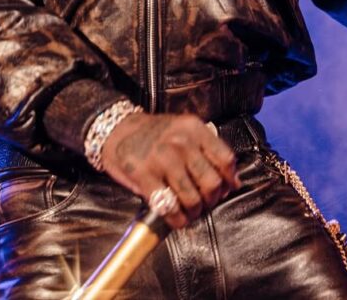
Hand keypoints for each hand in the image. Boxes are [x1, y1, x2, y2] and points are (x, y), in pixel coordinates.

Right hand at [100, 112, 240, 229]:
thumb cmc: (151, 134)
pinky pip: (169, 207)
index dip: (228, 180)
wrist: (114, 130)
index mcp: (193, 128)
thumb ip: (206, 151)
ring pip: (193, 199)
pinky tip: (175, 217)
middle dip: (210, 199)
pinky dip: (176, 219)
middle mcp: (179, 141)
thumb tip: (232, 183)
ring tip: (188, 211)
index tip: (222, 188)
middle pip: (212, 183)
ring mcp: (161, 157)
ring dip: (193, 212)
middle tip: (203, 202)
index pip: (226, 160)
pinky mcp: (143, 174)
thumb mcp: (182, 130)